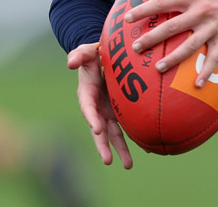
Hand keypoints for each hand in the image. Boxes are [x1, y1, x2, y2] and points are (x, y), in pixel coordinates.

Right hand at [67, 43, 132, 168]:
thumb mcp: (85, 52)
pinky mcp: (120, 111)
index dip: (92, 118)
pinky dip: (136, 137)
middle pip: (100, 130)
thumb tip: (70, 63)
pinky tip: (147, 149)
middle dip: (103, 145)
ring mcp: (109, 111)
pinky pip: (127, 126)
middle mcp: (97, 108)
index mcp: (87, 95)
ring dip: (121, 149)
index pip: (88, 108)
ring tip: (128, 166)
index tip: (96, 129)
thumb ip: (79, 55)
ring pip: (115, 133)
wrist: (104, 58)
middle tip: (108, 160)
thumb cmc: (93, 55)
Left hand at [124, 0, 217, 86]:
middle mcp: (200, 14)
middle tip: (136, 47)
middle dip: (151, 38)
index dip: (144, 10)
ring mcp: (213, 28)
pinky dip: (205, 72)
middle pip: (171, 28)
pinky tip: (196, 84)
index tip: (128, 17)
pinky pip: (213, 58)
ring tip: (157, 68)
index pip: (163, 3)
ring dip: (172, 59)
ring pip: (189, 46)